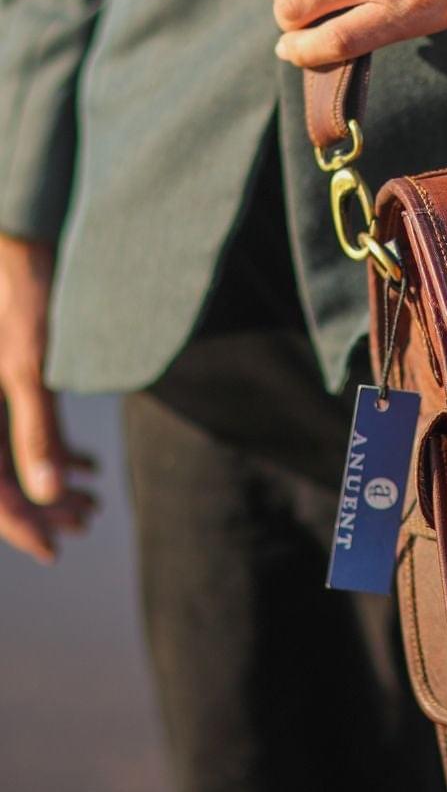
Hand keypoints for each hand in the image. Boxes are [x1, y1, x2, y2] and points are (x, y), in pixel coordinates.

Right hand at [0, 235, 96, 563]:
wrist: (17, 241)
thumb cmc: (19, 294)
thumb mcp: (28, 365)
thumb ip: (36, 429)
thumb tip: (51, 493)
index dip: (21, 525)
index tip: (55, 550)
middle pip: (3, 479)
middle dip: (43, 507)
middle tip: (86, 524)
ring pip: (15, 457)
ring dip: (52, 481)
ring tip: (93, 503)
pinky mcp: (7, 376)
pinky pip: (24, 428)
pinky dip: (55, 450)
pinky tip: (90, 466)